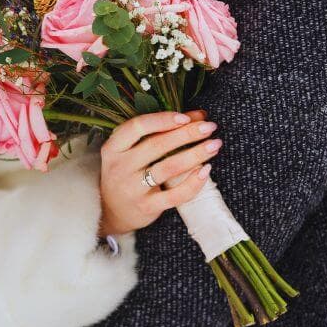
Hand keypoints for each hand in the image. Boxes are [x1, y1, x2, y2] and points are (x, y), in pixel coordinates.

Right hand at [99, 110, 221, 235]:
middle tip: (210, 127)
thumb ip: (160, 131)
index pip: (136, 127)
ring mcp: (133, 189)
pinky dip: (193, 182)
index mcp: (113, 148)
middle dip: (187, 134)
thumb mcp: (131, 151)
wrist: (112, 211)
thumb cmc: (127, 173)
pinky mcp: (147, 207)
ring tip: (215, 145)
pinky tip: (206, 170)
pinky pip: (175, 195)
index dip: (162, 119)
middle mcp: (120, 167)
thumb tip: (198, 116)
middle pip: (156, 145)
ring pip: (169, 168)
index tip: (185, 118)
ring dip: (195, 154)